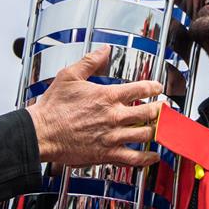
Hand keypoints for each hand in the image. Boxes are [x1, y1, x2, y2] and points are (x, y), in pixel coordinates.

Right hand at [27, 45, 162, 166]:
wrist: (41, 133)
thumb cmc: (52, 107)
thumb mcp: (69, 76)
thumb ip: (90, 61)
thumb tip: (104, 50)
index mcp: (107, 96)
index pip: (141, 88)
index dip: (154, 87)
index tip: (158, 88)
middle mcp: (114, 116)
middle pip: (149, 112)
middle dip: (162, 109)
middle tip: (166, 108)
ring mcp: (112, 136)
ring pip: (146, 134)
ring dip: (158, 131)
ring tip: (163, 128)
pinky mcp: (107, 154)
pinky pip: (134, 158)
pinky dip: (147, 157)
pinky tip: (153, 155)